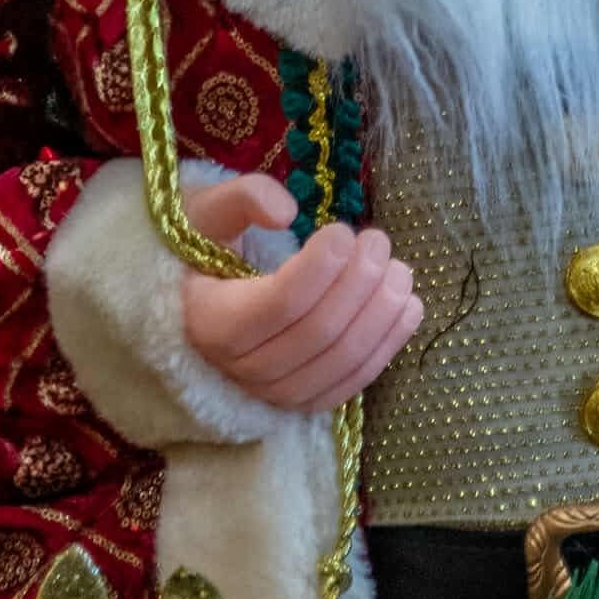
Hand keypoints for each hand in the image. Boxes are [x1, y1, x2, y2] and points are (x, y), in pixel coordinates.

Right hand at [181, 174, 421, 414]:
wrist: (188, 302)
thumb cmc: (198, 247)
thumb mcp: (203, 210)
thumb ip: (242, 198)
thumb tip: (287, 210)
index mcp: (208, 320)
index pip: (277, 305)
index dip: (319, 270)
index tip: (343, 233)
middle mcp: (239, 369)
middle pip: (317, 333)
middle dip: (358, 285)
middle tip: (378, 241)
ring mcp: (273, 392)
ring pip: (339, 361)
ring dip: (380, 315)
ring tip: (401, 270)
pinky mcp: (302, 400)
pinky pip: (350, 383)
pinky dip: (386, 347)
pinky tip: (409, 308)